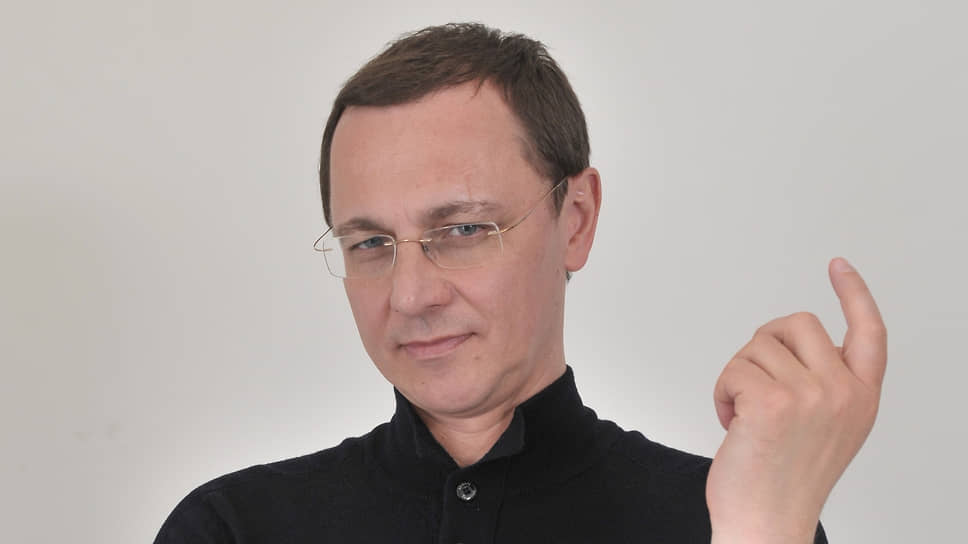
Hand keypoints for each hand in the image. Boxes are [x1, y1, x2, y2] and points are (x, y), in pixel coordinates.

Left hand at [706, 258, 886, 542]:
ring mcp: (811, 395)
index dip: (854, 293)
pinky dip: (722, 393)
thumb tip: (793, 344)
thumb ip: (826, 384)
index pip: (868, 332)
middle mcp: (843, 392)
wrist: (766, 522)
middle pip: (795, 323)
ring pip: (756, 346)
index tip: (839, 266)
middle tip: (756, 385)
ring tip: (746, 418)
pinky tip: (733, 424)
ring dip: (738, 377)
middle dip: (764, 346)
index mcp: (861, 397)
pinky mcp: (772, 402)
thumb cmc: (784, 478)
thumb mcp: (828, 428)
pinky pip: (733, 369)